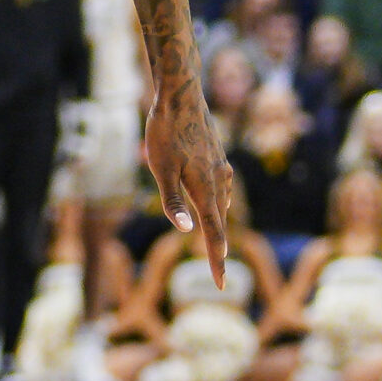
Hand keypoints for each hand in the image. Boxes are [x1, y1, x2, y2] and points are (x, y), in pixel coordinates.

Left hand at [143, 72, 232, 279]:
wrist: (181, 96)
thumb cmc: (165, 133)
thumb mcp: (160, 169)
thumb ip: (173, 202)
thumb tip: (187, 231)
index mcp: (205, 188)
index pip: (213, 233)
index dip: (216, 260)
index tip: (220, 284)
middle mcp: (219, 181)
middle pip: (219, 223)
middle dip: (216, 250)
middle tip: (217, 276)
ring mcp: (221, 168)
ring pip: (220, 205)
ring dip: (216, 226)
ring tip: (214, 249)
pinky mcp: (218, 158)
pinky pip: (219, 189)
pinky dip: (215, 204)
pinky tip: (210, 204)